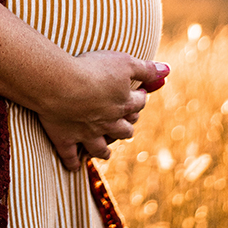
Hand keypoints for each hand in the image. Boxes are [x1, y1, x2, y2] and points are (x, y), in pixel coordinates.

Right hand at [36, 52, 169, 171]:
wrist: (59, 84)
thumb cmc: (92, 69)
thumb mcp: (124, 62)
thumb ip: (146, 69)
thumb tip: (167, 70)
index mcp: (123, 104)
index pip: (138, 103)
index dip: (140, 98)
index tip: (140, 93)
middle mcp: (108, 122)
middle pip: (124, 130)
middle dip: (126, 127)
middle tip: (126, 123)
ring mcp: (86, 133)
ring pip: (100, 147)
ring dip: (104, 150)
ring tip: (106, 151)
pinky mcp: (65, 137)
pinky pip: (70, 155)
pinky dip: (72, 162)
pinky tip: (74, 166)